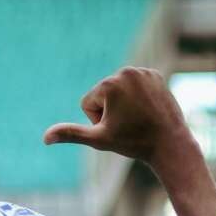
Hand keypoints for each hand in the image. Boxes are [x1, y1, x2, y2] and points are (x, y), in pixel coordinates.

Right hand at [43, 67, 196, 167]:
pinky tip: (148, 109)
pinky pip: (134, 87)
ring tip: (140, 117)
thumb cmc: (133, 142)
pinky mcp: (155, 75)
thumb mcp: (98, 139)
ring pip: (118, 91)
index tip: (118, 127)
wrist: (170, 144)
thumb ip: (71, 133)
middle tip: (131, 124)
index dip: (98, 120)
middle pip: (102, 94)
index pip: (87, 103)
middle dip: (111, 111)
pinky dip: (138, 98)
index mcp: (109, 84)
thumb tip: (45, 138)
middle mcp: (126, 72)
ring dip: (123, 105)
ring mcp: (143, 72)